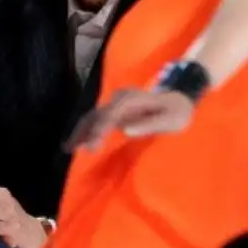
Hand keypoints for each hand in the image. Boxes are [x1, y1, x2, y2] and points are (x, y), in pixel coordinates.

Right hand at [67, 88, 195, 151]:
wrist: (180, 100)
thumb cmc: (178, 113)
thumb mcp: (172, 120)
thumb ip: (151, 123)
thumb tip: (126, 129)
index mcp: (132, 100)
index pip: (110, 114)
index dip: (99, 129)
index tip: (91, 146)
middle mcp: (121, 99)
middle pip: (96, 114)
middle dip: (83, 130)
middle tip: (71, 148)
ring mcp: (117, 103)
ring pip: (93, 116)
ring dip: (80, 130)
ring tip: (67, 147)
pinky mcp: (117, 111)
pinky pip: (98, 119)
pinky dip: (87, 129)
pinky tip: (78, 141)